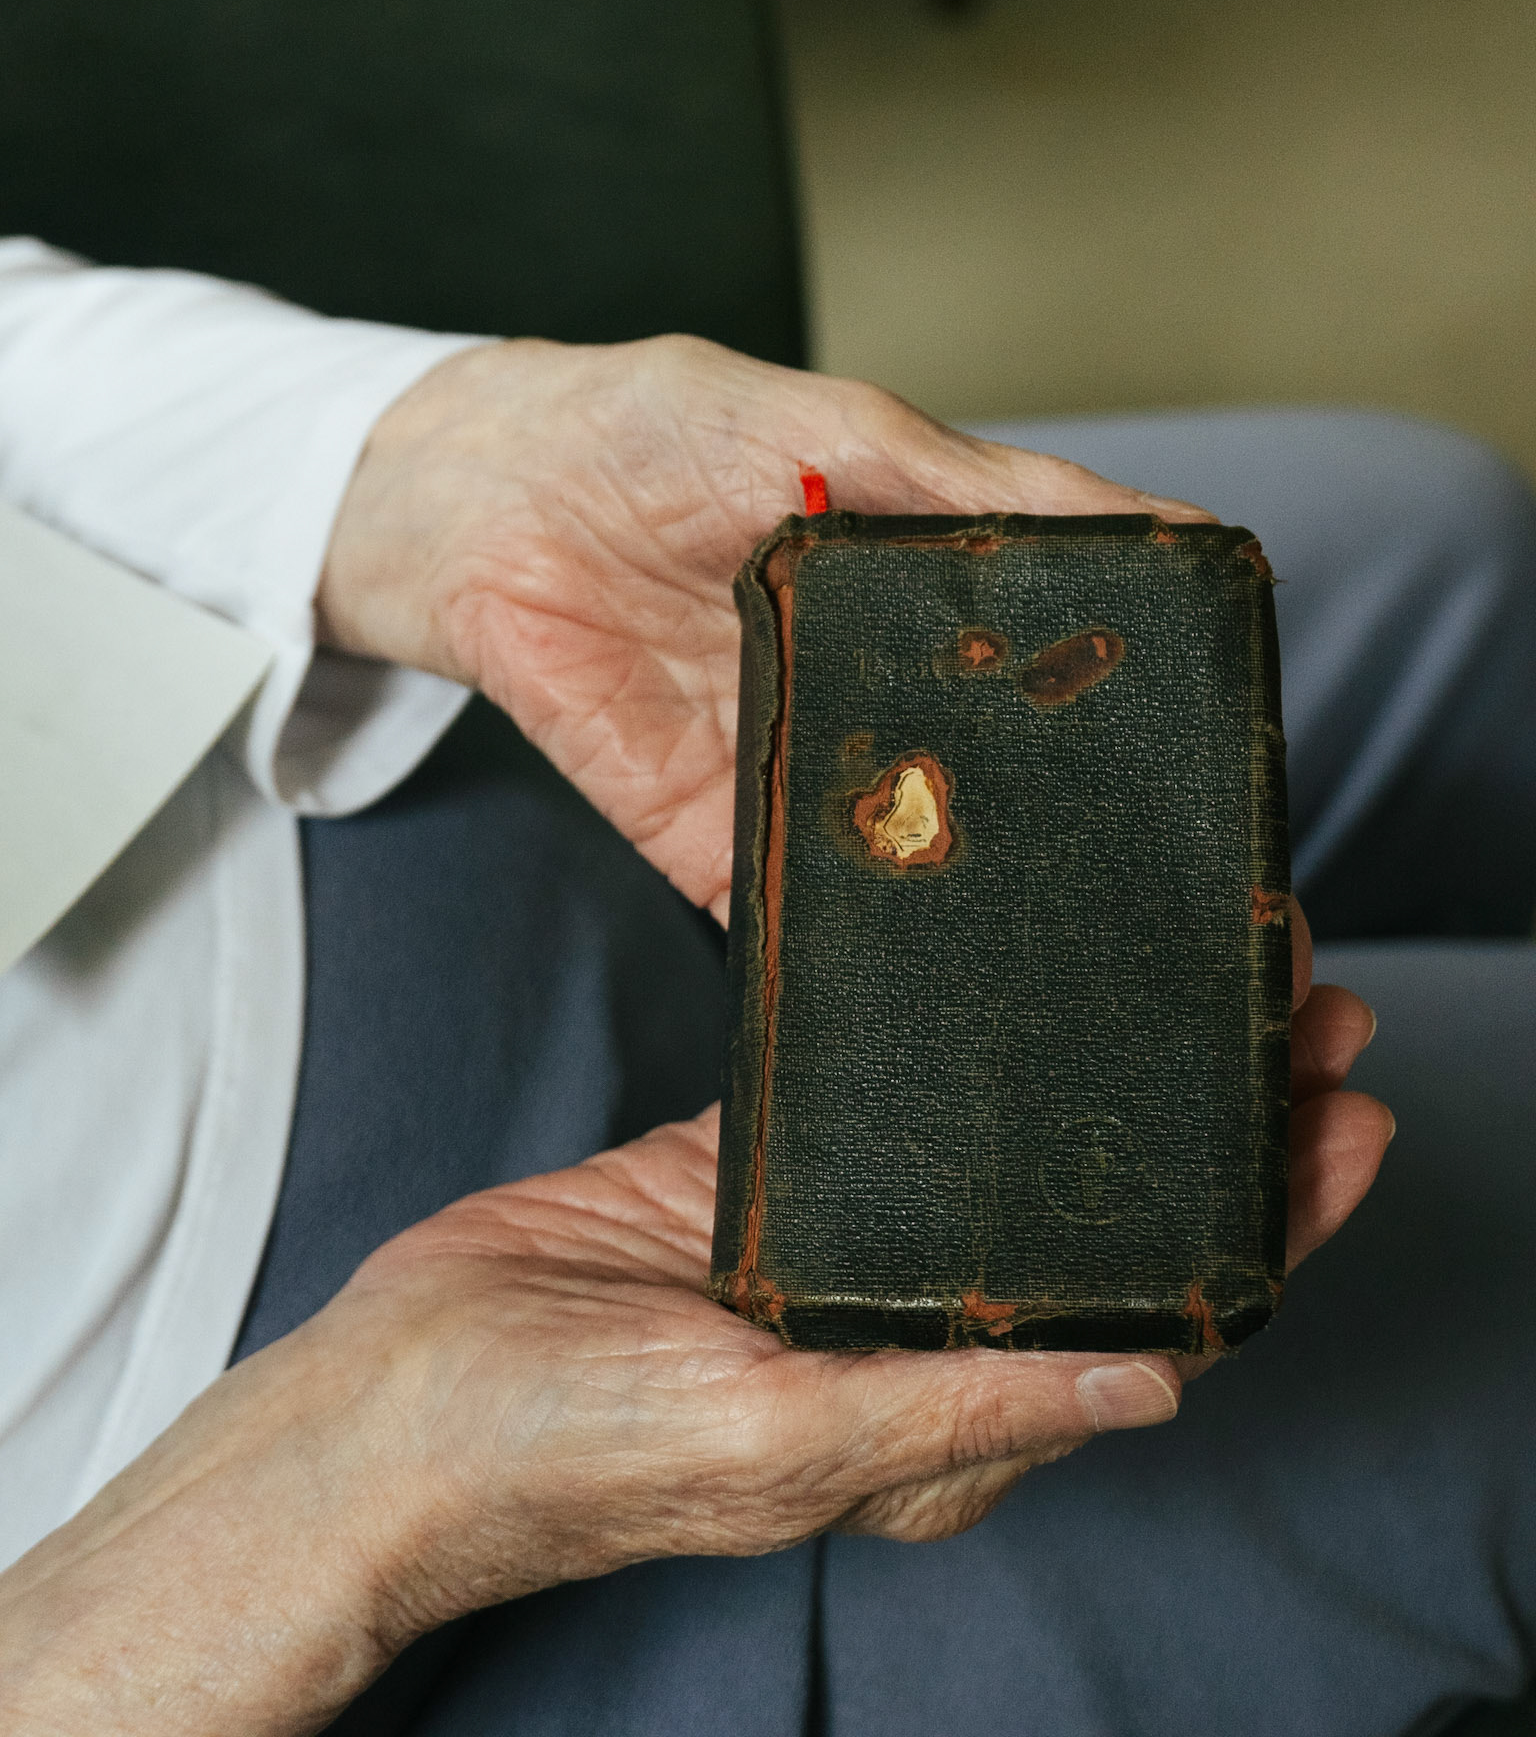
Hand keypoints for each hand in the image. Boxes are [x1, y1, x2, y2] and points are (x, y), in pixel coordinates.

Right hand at [0, 914, 1384, 1736]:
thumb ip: (960, 1407)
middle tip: (1310, 1003)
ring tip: (1205, 975)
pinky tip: (1019, 974)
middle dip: (1225, 1127)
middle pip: (1107, 1219)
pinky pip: (885, 1093)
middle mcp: (907, 1334)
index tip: (1348, 1115)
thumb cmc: (567, 1447)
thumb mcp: (777, 1436)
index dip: (1270, 1228)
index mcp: (941, 1420)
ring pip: (1014, 1147)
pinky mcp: (756, 1170)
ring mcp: (832, 1244)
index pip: (1155, 1319)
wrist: (395, 1402)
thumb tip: (1161, 1387)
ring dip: (1115, 1072)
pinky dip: (969, 1038)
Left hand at [317, 335, 1209, 918]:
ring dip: (973, 908)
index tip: (1238, 769)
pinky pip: (787, 904)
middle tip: (1184, 907)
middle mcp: (881, 694)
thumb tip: (1163, 525)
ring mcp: (800, 766)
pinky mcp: (708, 827)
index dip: (1143, 712)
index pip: (1059, 665)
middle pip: (998, 785)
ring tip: (1070, 967)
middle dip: (1078, 841)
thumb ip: (975, 490)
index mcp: (926, 598)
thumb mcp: (837, 426)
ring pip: (908, 858)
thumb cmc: (659, 426)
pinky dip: (838, 949)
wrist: (480, 496)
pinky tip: (906, 983)